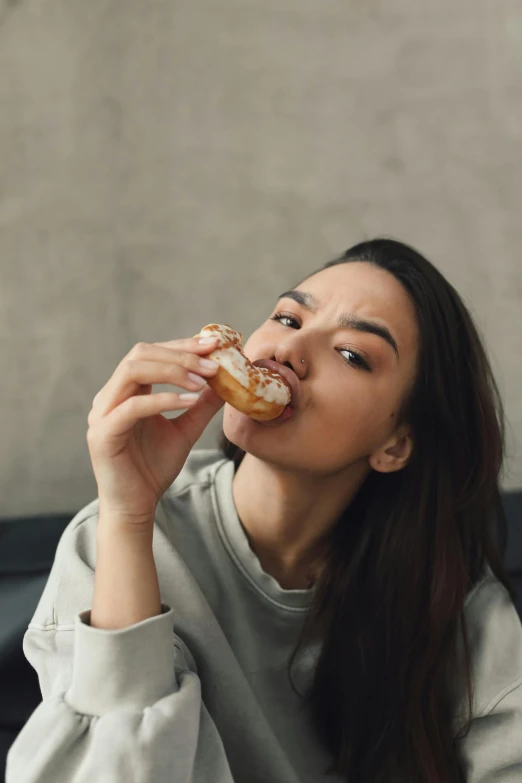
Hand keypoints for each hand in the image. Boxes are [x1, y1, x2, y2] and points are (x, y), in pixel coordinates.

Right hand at [86, 336, 223, 527]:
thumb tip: (227, 382)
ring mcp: (102, 412)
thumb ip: (202, 405)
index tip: (214, 344)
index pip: (152, 353)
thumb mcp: (186, 430)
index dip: (182, 345)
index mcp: (126, 390)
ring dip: (172, 371)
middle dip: (180, 354)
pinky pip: (133, 406)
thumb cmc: (154, 468)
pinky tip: (191, 400)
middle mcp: (110, 396)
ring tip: (204, 380)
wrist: (136, 506)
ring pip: (132, 371)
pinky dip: (163, 399)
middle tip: (213, 362)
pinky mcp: (102, 433)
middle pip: (141, 354)